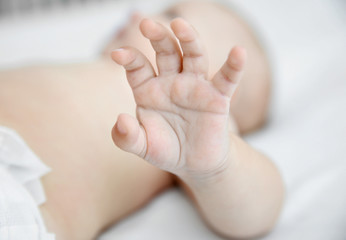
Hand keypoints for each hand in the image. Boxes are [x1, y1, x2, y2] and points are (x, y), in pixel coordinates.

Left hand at [111, 18, 245, 177]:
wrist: (194, 163)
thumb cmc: (167, 149)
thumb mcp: (144, 147)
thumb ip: (127, 137)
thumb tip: (121, 120)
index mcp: (149, 90)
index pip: (138, 67)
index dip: (129, 58)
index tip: (117, 54)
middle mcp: (171, 82)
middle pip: (166, 52)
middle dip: (158, 37)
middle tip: (147, 24)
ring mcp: (195, 87)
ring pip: (194, 56)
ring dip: (188, 39)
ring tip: (180, 24)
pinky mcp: (218, 97)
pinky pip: (227, 78)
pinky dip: (234, 66)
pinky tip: (239, 52)